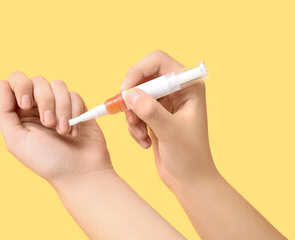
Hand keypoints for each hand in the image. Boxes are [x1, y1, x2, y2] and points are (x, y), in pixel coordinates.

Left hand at [0, 72, 110, 187]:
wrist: (80, 171)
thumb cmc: (47, 161)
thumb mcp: (17, 141)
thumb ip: (4, 112)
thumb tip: (3, 83)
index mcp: (20, 112)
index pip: (16, 81)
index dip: (21, 86)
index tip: (27, 105)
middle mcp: (39, 106)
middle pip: (38, 81)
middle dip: (45, 101)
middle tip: (48, 124)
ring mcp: (59, 105)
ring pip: (58, 85)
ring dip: (61, 108)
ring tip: (63, 131)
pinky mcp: (78, 107)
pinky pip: (75, 95)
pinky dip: (75, 113)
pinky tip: (75, 132)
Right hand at [121, 50, 217, 186]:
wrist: (189, 179)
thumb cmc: (190, 156)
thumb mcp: (170, 132)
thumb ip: (151, 111)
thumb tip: (130, 94)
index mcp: (188, 86)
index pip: (158, 61)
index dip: (138, 71)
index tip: (125, 90)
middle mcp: (177, 90)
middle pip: (143, 77)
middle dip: (132, 98)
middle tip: (129, 116)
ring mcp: (165, 103)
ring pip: (136, 96)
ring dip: (132, 116)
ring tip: (140, 134)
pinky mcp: (155, 116)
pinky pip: (135, 111)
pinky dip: (134, 126)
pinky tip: (145, 141)